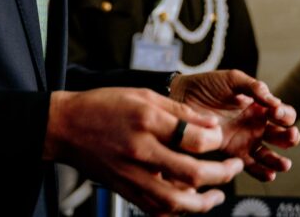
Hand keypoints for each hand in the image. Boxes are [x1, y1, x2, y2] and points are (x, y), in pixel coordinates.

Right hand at [44, 87, 241, 214]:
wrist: (66, 127)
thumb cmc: (103, 106)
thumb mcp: (143, 95)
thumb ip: (180, 110)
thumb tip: (211, 123)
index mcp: (146, 120)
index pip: (192, 138)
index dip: (215, 140)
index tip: (220, 137)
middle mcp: (140, 150)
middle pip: (190, 173)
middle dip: (221, 174)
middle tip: (234, 167)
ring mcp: (131, 174)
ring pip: (174, 201)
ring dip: (203, 202)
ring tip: (218, 194)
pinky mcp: (124, 189)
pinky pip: (154, 208)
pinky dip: (176, 210)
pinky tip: (188, 202)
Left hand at [170, 70, 299, 181]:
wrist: (182, 96)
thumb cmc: (208, 84)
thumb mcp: (233, 79)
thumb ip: (254, 87)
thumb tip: (274, 101)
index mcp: (260, 106)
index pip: (283, 113)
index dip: (285, 114)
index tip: (275, 111)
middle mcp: (256, 124)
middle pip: (282, 135)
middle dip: (290, 137)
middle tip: (290, 135)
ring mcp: (246, 139)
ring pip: (269, 155)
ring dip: (279, 160)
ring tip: (284, 164)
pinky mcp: (233, 151)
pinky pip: (251, 165)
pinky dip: (262, 172)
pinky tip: (269, 174)